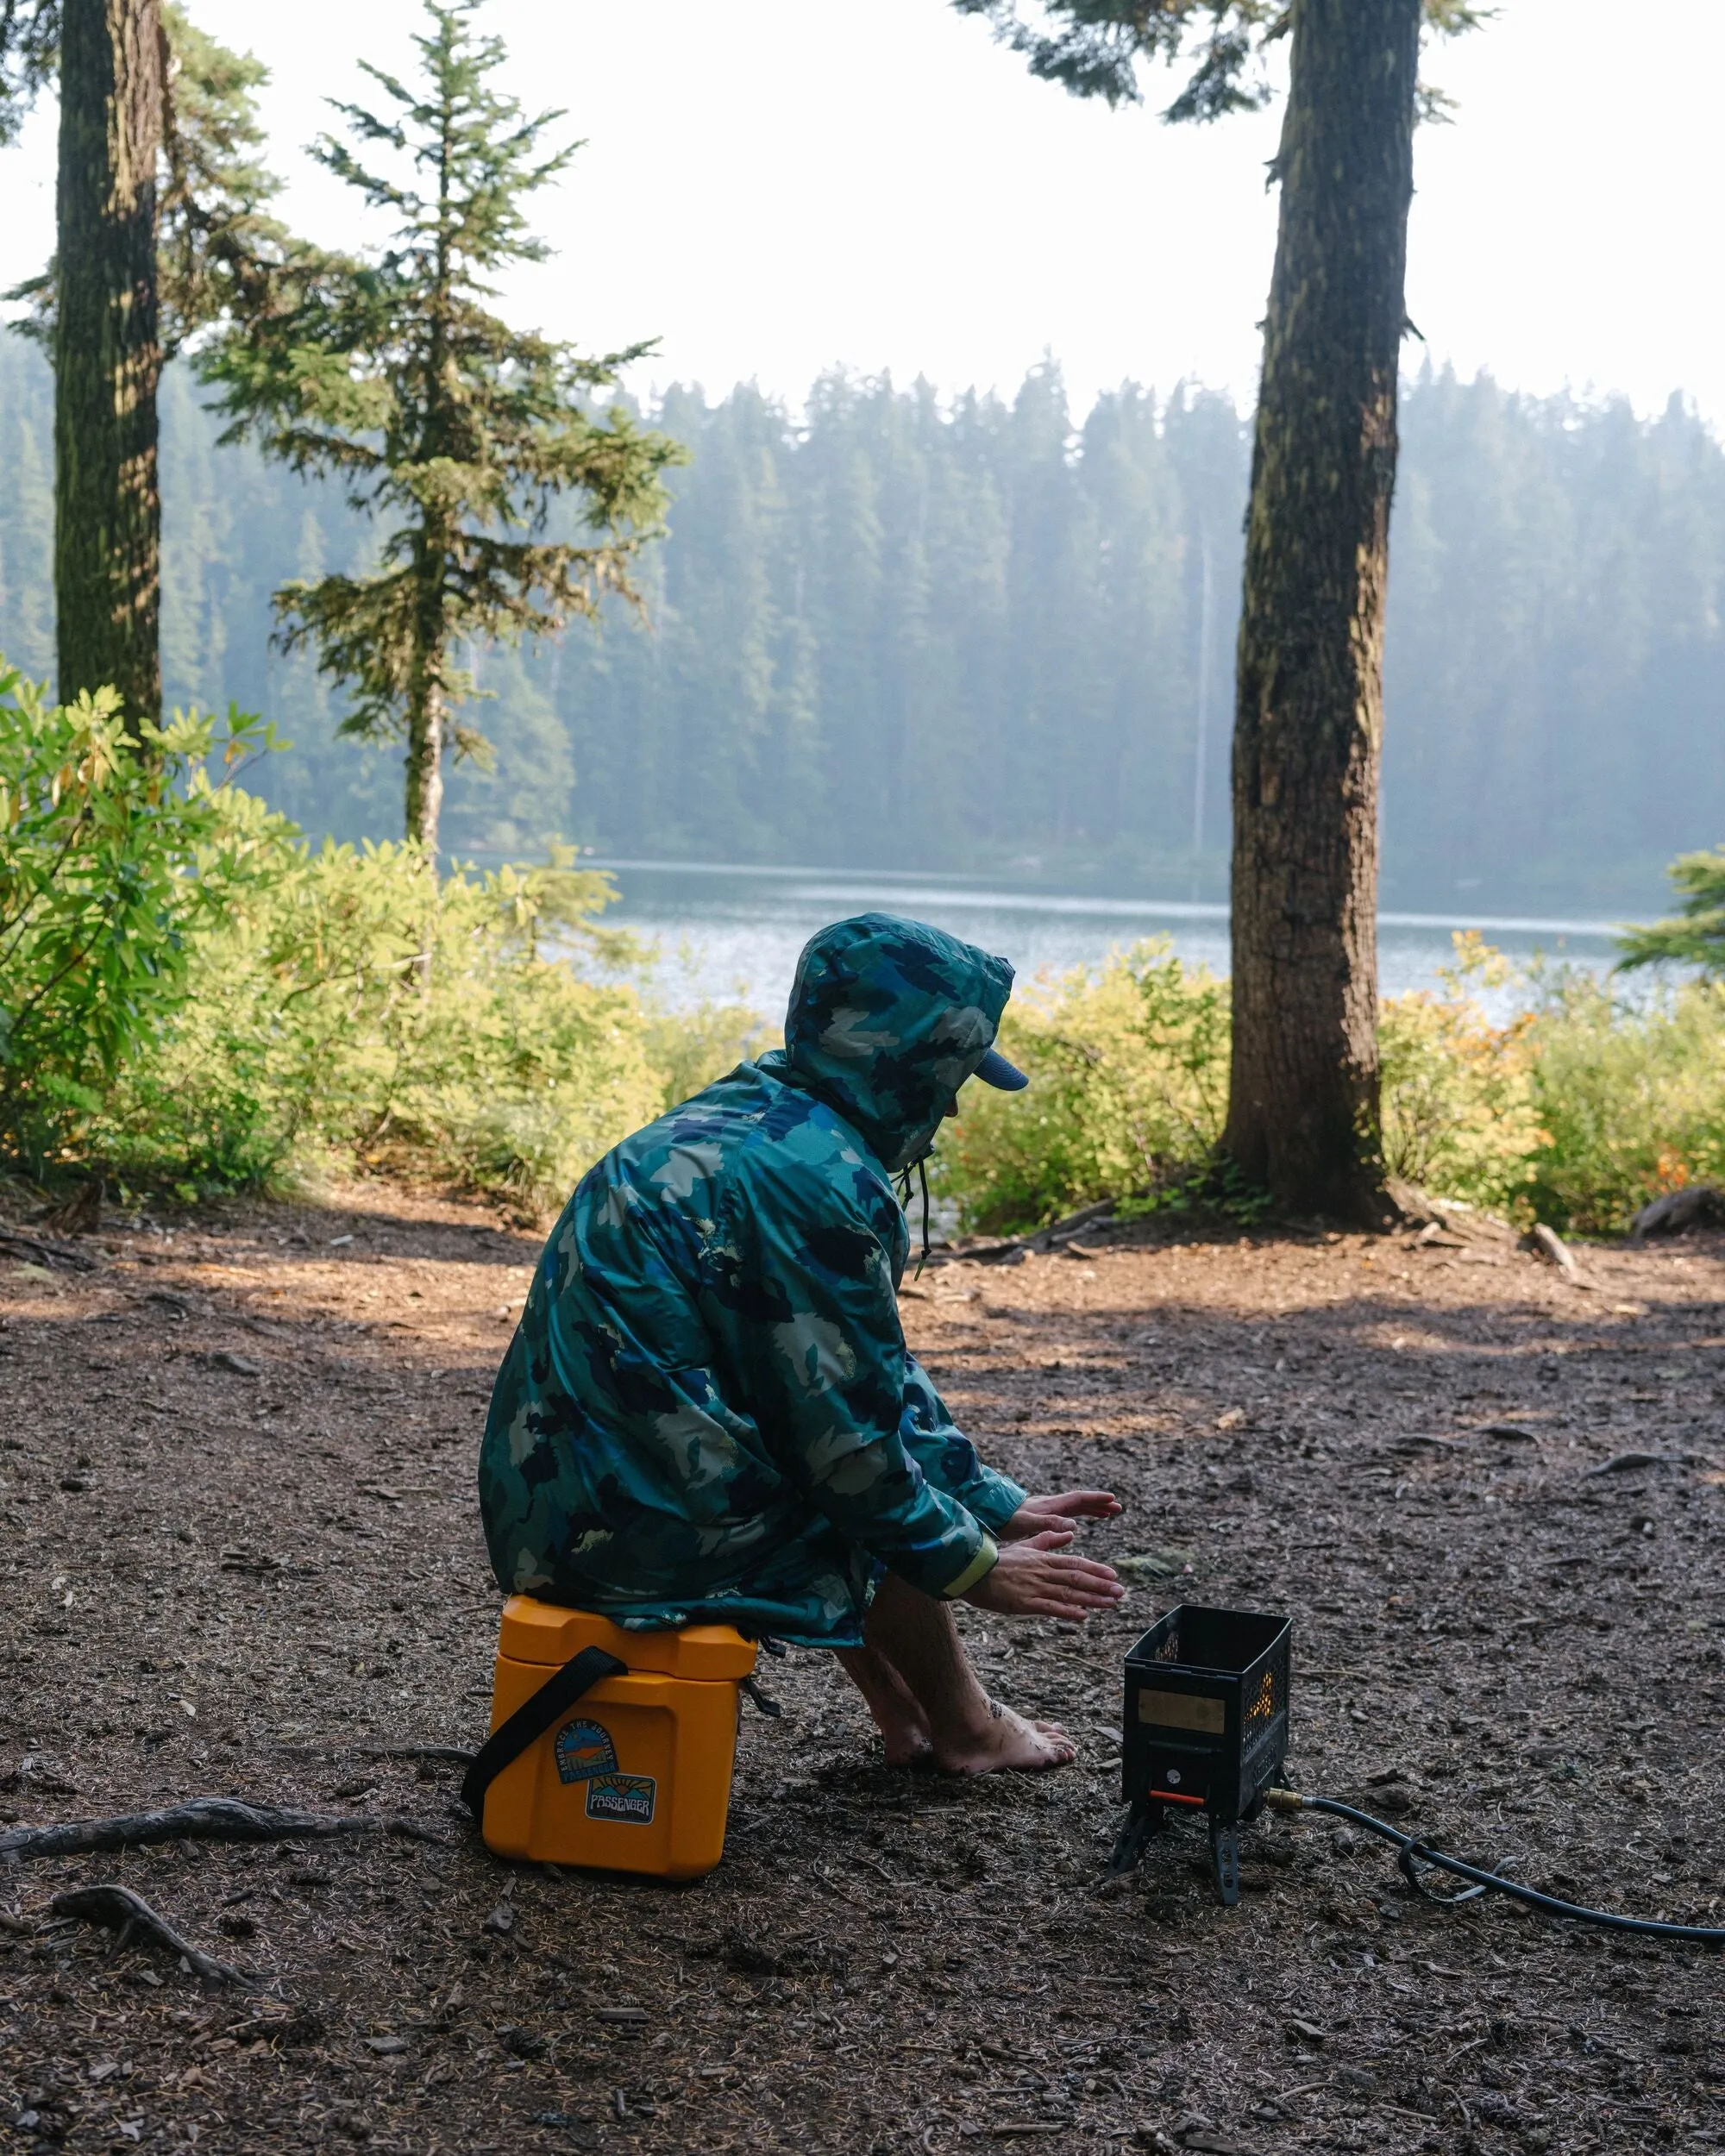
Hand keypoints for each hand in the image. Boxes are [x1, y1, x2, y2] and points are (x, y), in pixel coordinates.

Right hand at [963, 1530, 1124, 1619]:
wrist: (974, 1572)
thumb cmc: (999, 1561)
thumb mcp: (1025, 1546)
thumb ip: (1048, 1540)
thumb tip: (1069, 1533)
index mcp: (1043, 1559)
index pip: (1075, 1564)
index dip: (1096, 1570)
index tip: (1113, 1575)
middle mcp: (1043, 1572)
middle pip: (1077, 1579)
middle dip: (1101, 1586)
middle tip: (1120, 1592)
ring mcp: (1035, 1588)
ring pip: (1069, 1594)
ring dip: (1092, 1599)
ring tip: (1110, 1604)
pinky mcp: (1025, 1603)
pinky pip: (1050, 1608)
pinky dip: (1067, 1611)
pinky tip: (1083, 1616)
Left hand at [1000, 1489, 1121, 1541]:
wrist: (988, 1516)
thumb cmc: (1005, 1521)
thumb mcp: (1027, 1524)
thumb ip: (1049, 1524)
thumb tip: (1074, 1526)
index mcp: (1050, 1505)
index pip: (1079, 1498)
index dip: (1096, 1499)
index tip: (1113, 1500)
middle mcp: (1051, 1504)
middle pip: (1080, 1501)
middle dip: (1099, 1503)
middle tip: (1118, 1508)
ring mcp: (1046, 1509)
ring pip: (1074, 1507)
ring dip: (1092, 1509)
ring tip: (1107, 1514)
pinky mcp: (1041, 1516)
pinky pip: (1065, 1513)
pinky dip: (1077, 1515)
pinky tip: (1079, 1523)